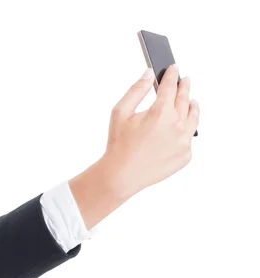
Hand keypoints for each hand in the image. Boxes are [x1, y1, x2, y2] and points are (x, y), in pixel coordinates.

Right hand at [104, 64, 199, 196]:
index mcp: (161, 112)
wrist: (122, 174)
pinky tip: (180, 128)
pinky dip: (186, 130)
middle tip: (184, 80)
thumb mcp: (120, 112)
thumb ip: (136, 90)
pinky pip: (189, 138)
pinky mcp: (185, 155)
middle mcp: (177, 125)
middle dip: (184, 87)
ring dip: (192, 106)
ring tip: (191, 101)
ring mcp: (184, 141)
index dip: (172, 75)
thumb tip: (148, 74)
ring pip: (194, 117)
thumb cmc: (119, 144)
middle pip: (184, 99)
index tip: (174, 68)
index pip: (170, 86)